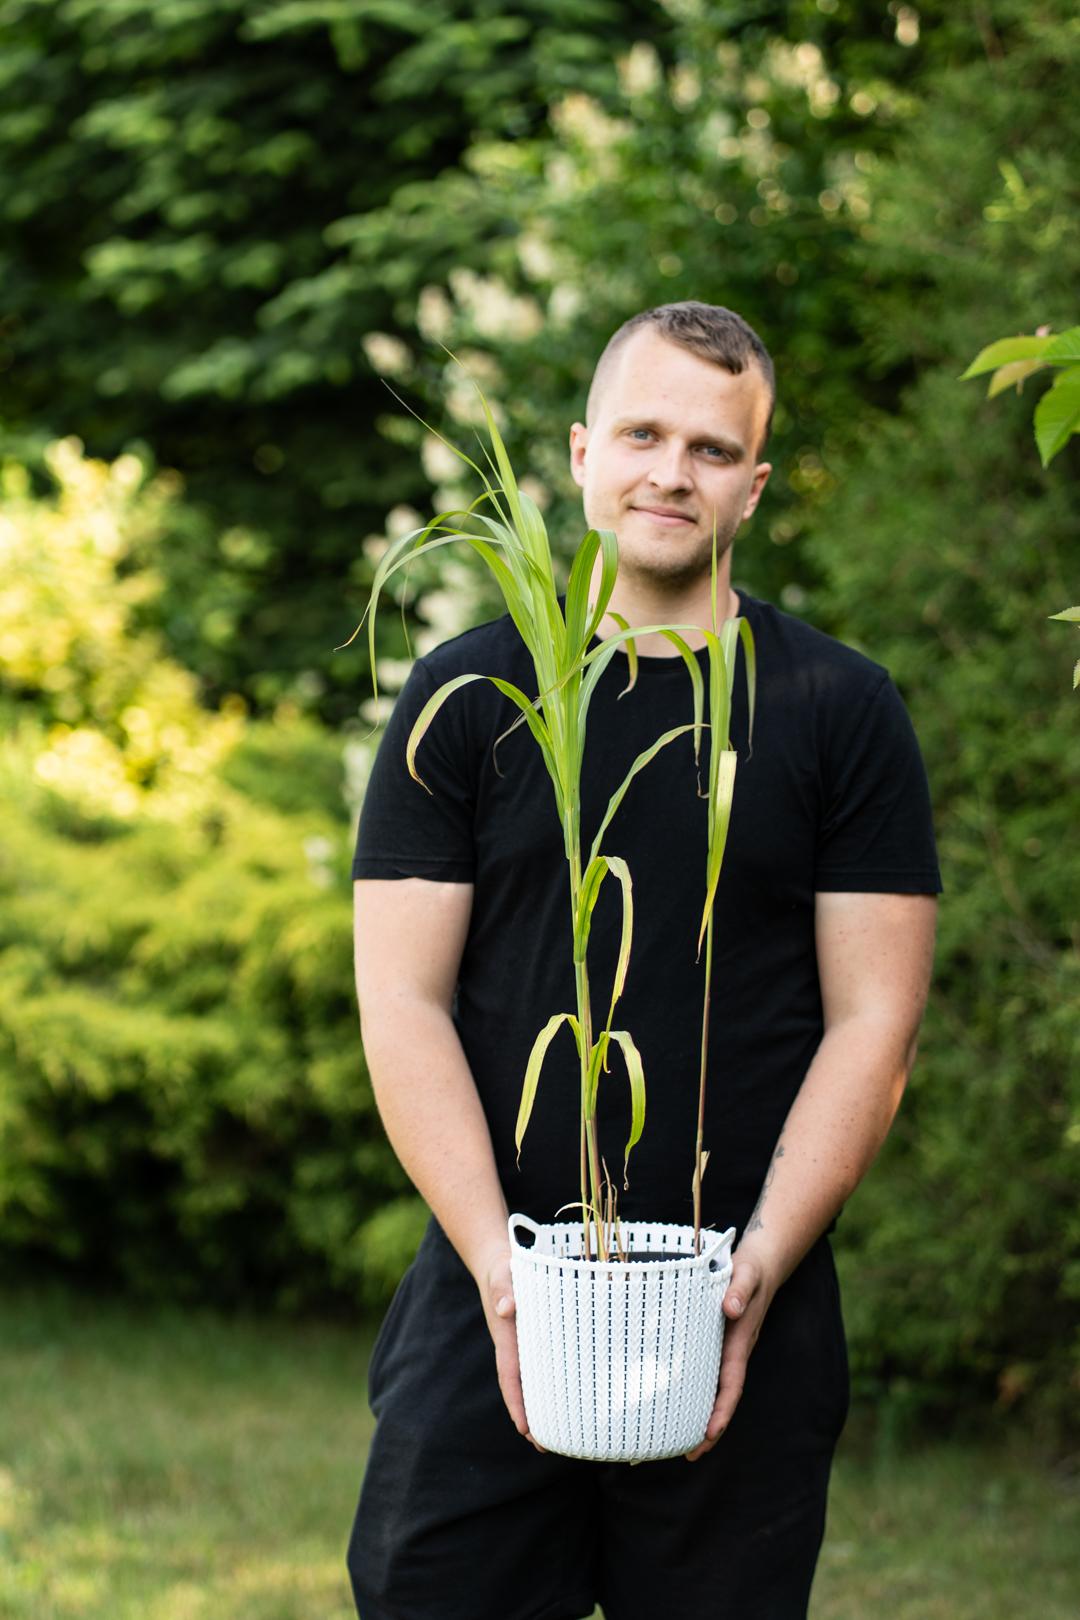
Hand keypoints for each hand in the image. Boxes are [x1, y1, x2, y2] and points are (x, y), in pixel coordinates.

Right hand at [476, 1247, 544, 1452]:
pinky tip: (570, 1395)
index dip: (517, 1404)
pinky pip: (546, 1364)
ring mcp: (526, 1344)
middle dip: (532, 1418)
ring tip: (563, 1434)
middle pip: (523, 1389)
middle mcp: (517, 1347)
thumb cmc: (504, 1269)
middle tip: (547, 1447)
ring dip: (544, 1406)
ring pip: (535, 1380)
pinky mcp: (538, 1337)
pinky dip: (554, 1383)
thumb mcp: (502, 1274)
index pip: (511, 1378)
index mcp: (507, 1339)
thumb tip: (507, 1308)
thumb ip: (503, 1288)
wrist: (500, 1261)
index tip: (524, 1430)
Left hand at [685, 1246, 775, 1461]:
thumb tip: (730, 1308)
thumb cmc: (750, 1269)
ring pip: (713, 1389)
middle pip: (721, 1398)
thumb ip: (739, 1289)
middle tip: (688, 1456)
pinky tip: (674, 1399)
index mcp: (739, 1344)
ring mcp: (724, 1349)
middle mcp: (733, 1352)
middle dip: (708, 1428)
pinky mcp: (715, 1341)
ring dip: (698, 1414)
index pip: (731, 1386)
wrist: (761, 1262)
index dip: (721, 1411)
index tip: (709, 1434)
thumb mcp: (746, 1274)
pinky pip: (705, 1373)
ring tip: (675, 1441)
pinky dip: (693, 1390)